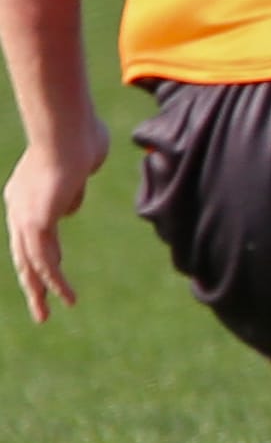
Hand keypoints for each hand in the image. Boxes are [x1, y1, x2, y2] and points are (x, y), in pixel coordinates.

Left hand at [6, 112, 110, 322]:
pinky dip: (55, 282)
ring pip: (29, 262)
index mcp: (24, 193)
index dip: (38, 255)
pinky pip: (45, 261)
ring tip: (45, 314)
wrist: (67, 127)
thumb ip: (75, 184)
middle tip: (37, 307)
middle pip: (21, 253)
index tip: (50, 274)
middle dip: (30, 282)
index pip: (28, 233)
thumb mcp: (80, 164)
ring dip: (38, 290)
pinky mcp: (36, 222)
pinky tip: (66, 298)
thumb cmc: (78, 134)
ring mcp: (23, 215)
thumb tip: (72, 201)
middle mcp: (17, 206)